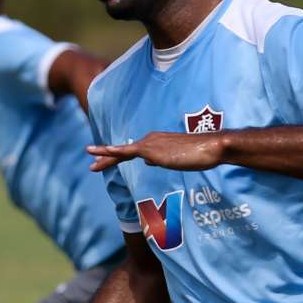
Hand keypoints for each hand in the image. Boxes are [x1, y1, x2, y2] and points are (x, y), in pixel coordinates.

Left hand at [87, 131, 223, 171]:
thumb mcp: (176, 160)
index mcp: (156, 141)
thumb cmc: (199, 154)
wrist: (211, 147)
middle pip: (123, 151)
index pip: (132, 151)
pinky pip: (129, 151)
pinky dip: (114, 151)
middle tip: (90, 162)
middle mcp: (150, 140)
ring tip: (90, 162)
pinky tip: (102, 152)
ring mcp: (150, 144)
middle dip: (106, 157)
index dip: (117, 156)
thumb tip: (148, 163)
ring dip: (106, 157)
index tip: (104, 161)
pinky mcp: (153, 150)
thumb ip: (160, 159)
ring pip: (122, 151)